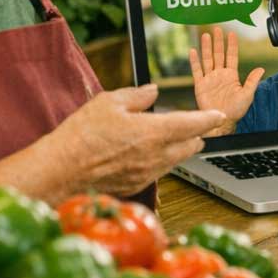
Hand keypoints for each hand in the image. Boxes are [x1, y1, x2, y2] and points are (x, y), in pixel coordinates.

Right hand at [46, 86, 224, 197]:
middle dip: (196, 135)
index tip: (218, 114)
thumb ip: (137, 96)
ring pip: (176, 161)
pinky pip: (157, 172)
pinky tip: (148, 155)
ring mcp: (146, 174)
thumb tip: (153, 92)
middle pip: (190, 146)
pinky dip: (160, 162)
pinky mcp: (135, 186)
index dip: (208, 118)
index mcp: (154, 132)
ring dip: (179, 149)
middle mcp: (156, 156)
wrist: (59, 172)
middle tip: (196, 126)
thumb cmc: (81, 135)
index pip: (193, 124)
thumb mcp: (108, 102)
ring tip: (176, 139)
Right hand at [189, 25, 263, 133]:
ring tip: (205, 35)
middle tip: (216, 28)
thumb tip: (261, 69)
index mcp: (231, 75)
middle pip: (218, 54)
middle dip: (218, 41)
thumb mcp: (247, 95)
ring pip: (207, 59)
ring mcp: (209, 79)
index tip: (232, 33)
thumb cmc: (236, 110)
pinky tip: (193, 51)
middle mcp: (220, 74)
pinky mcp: (200, 85)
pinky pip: (197, 71)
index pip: (231, 56)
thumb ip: (252, 81)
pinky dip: (194, 61)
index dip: (231, 45)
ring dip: (206, 47)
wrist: (221, 121)